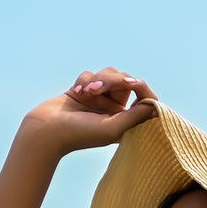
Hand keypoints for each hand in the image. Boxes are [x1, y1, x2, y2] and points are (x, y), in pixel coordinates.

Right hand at [19, 66, 158, 155]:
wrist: (49, 128)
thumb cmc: (82, 134)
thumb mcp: (113, 127)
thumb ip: (135, 117)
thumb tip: (156, 107)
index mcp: (127, 122)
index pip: (145, 99)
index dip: (142, 88)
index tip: (134, 85)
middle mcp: (117, 110)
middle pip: (126, 81)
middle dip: (113, 80)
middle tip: (98, 89)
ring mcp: (101, 99)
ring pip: (109, 73)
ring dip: (97, 79)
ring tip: (86, 93)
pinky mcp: (86, 90)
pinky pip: (91, 74)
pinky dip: (84, 81)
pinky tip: (77, 92)